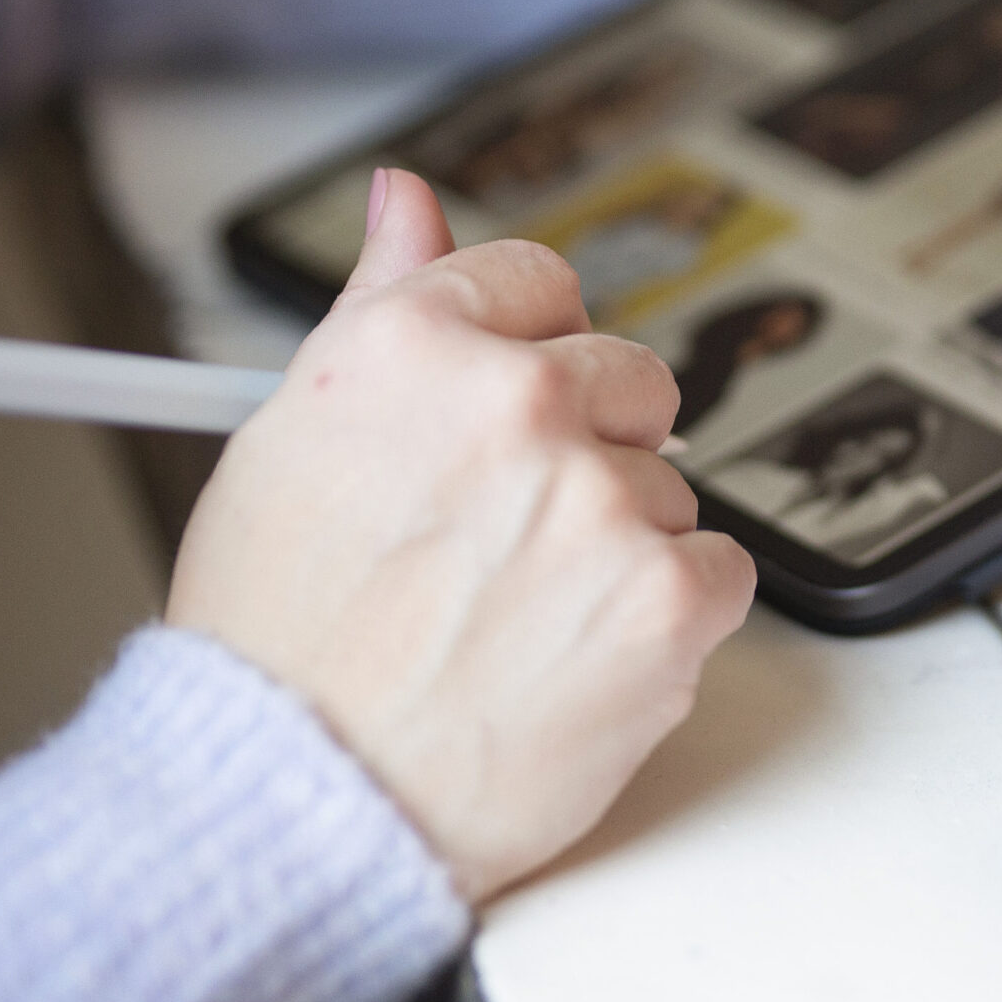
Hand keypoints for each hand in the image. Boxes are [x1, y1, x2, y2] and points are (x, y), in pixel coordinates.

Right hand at [167, 170, 757, 901]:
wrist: (306, 804)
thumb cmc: (281, 643)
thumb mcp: (295, 438)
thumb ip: (385, 302)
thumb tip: (407, 197)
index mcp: (415, 345)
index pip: (543, 283)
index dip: (528, 357)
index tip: (504, 421)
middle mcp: (515, 403)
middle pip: (629, 376)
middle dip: (586, 448)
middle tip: (501, 545)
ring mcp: (601, 498)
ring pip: (667, 483)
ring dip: (620, 542)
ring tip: (518, 619)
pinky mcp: (669, 595)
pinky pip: (721, 569)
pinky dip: (671, 616)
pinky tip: (580, 656)